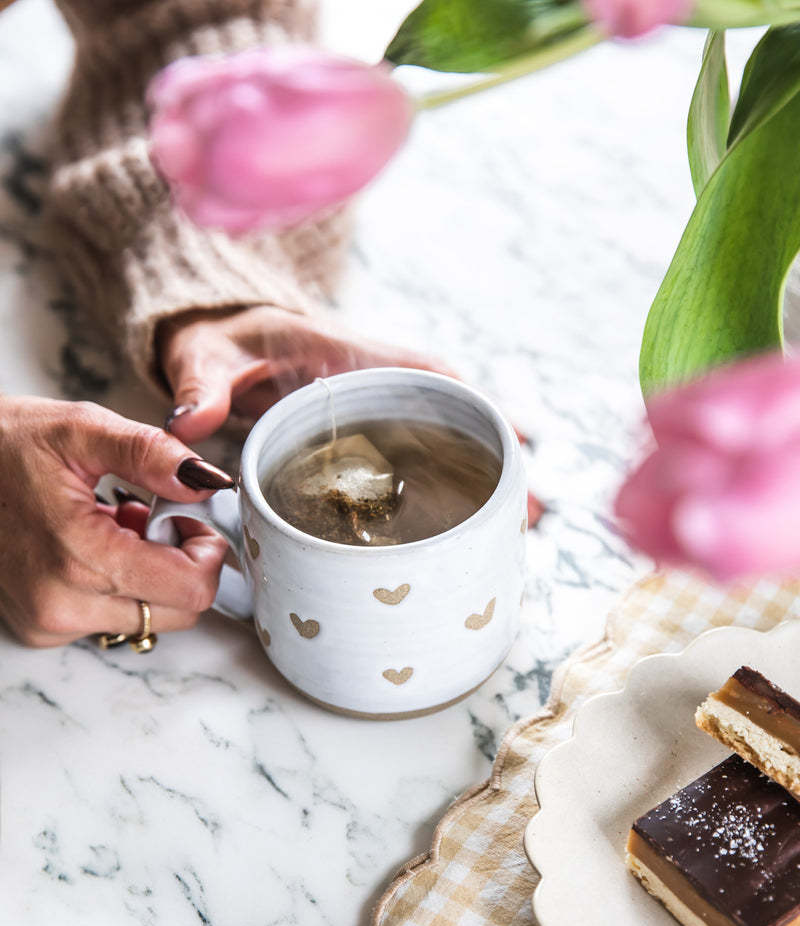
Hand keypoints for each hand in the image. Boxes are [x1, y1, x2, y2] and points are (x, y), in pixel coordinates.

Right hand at [0, 396, 230, 646]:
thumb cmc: (0, 445)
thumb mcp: (80, 429)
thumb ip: (151, 454)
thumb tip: (206, 481)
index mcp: (80, 557)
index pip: (191, 590)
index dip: (207, 550)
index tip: (190, 516)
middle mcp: (63, 605)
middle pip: (178, 611)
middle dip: (182, 562)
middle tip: (154, 514)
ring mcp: (48, 623)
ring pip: (148, 618)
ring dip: (152, 574)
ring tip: (116, 523)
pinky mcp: (39, 628)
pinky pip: (110, 619)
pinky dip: (119, 585)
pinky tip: (92, 544)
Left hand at [158, 305, 544, 525]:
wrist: (219, 343)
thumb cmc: (223, 341)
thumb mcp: (208, 355)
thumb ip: (201, 385)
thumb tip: (193, 423)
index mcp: (354, 357)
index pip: (433, 374)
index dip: (480, 408)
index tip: (517, 443)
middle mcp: (380, 386)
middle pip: (459, 419)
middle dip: (499, 463)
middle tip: (531, 515)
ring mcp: (380, 417)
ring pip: (447, 448)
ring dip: (482, 487)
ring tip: (519, 534)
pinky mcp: (371, 444)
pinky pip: (420, 467)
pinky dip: (449, 496)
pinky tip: (469, 533)